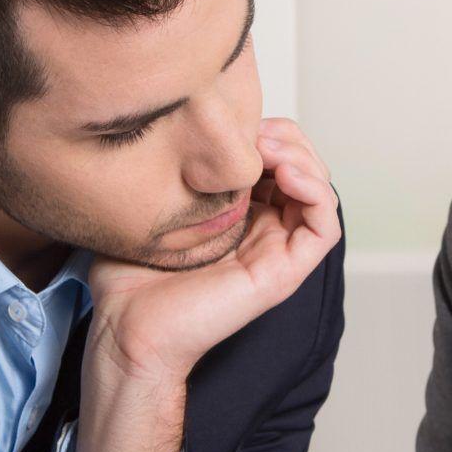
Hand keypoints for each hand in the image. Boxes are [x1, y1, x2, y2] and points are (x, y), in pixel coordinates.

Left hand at [86, 118, 340, 386]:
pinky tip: (286, 175)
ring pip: (319, 190)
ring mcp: (276, 250)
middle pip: (302, 167)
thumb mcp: (149, 206)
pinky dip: (317, 192)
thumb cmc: (128, 278)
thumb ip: (170, 170)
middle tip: (252, 134)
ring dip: (303, 158)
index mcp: (236, 214)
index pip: (274, 158)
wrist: (126, 328)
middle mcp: (261, 229)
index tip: (229, 123)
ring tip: (270, 150)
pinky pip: (326, 227)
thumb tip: (179, 128)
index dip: (263, 131)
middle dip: (286, 138)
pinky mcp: (284, 272)